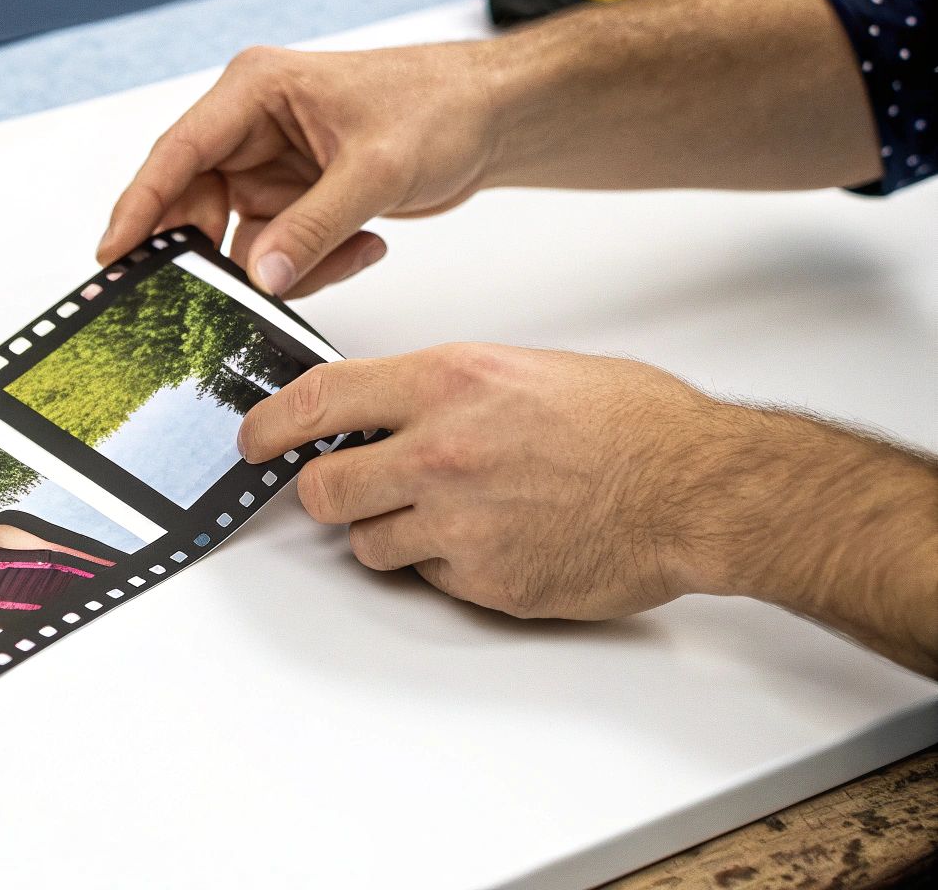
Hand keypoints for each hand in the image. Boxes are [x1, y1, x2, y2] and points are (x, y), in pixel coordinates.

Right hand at [97, 42, 503, 296]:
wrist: (494, 116)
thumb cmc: (441, 106)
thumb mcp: (376, 168)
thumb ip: (313, 227)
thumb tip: (260, 277)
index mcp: (255, 91)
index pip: (178, 152)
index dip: (140, 206)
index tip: (113, 254)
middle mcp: (252, 126)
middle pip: (198, 203)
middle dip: (220, 252)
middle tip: (234, 292)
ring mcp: (272, 166)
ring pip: (241, 239)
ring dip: (288, 263)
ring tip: (353, 247)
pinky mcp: (296, 198)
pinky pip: (279, 251)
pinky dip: (317, 263)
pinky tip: (367, 243)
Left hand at [238, 343, 937, 670]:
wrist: (698, 488)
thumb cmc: (628, 421)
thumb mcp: (517, 369)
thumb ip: (436, 389)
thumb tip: (376, 410)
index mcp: (446, 383)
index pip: (317, 400)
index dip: (269, 425)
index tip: (252, 439)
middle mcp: (440, 452)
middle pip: (323, 491)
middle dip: (326, 494)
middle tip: (348, 489)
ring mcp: (459, 523)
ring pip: (367, 545)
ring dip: (389, 533)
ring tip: (449, 513)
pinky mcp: (485, 581)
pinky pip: (427, 579)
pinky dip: (446, 566)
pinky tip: (494, 539)